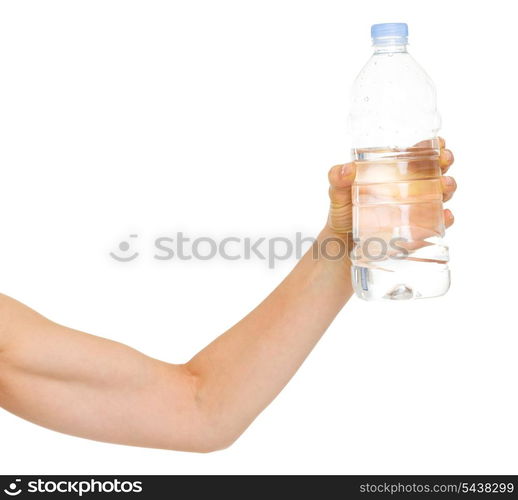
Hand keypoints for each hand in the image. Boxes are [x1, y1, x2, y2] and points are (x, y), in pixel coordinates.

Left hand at [326, 138, 455, 242]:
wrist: (343, 246)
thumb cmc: (344, 213)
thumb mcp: (337, 194)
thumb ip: (337, 180)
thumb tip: (347, 169)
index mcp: (394, 174)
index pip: (418, 155)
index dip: (432, 146)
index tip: (438, 142)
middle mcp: (410, 189)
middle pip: (436, 171)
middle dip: (445, 162)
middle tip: (445, 160)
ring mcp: (417, 210)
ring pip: (441, 195)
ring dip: (448, 188)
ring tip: (444, 185)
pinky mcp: (418, 232)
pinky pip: (436, 225)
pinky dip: (444, 219)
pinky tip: (445, 216)